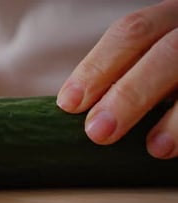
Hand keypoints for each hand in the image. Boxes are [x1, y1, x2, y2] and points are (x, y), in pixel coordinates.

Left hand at [57, 0, 177, 158]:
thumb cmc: (167, 73)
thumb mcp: (147, 64)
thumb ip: (123, 77)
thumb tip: (78, 110)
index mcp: (168, 20)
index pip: (130, 33)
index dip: (96, 67)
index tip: (69, 103)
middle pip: (166, 53)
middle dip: (129, 94)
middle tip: (98, 132)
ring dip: (177, 117)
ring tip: (155, 148)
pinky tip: (176, 149)